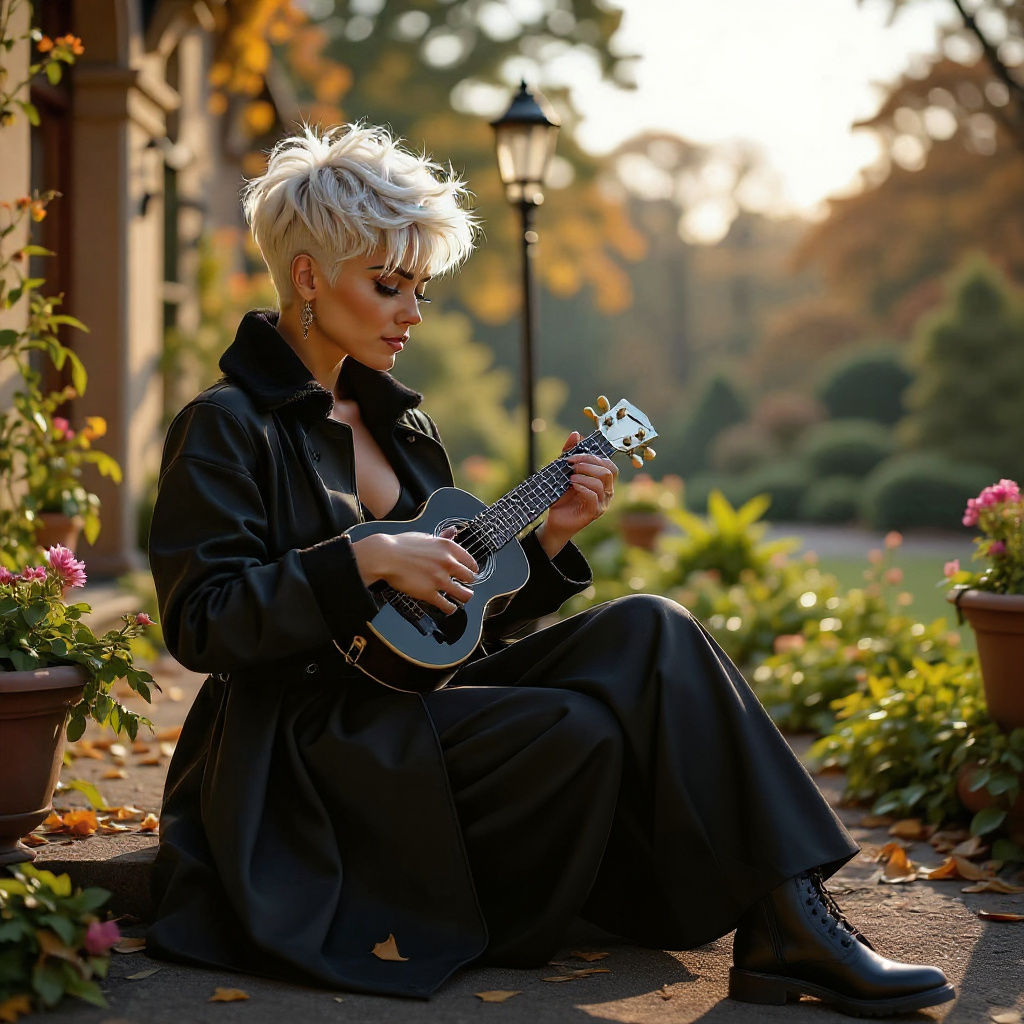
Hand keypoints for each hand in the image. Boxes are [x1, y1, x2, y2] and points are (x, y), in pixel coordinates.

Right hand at [352, 528, 478, 612]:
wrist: (385, 556)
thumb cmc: (401, 545)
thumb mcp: (425, 536)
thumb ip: (442, 538)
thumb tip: (452, 532)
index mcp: (448, 547)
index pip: (470, 562)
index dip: (471, 569)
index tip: (469, 572)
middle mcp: (448, 563)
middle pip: (470, 578)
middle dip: (468, 583)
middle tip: (463, 585)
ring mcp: (440, 579)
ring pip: (464, 594)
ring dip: (464, 597)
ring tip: (462, 598)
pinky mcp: (429, 593)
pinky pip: (447, 605)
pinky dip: (450, 608)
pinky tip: (449, 608)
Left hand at [538, 431, 617, 557]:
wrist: (555, 519)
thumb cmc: (562, 496)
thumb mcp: (564, 472)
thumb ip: (569, 453)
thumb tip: (576, 434)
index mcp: (603, 481)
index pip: (608, 464)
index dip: (592, 457)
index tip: (572, 456)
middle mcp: (607, 492)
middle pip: (608, 471)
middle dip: (589, 464)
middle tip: (571, 466)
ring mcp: (602, 503)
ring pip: (601, 482)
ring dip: (584, 476)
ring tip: (570, 477)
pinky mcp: (594, 512)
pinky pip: (594, 496)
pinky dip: (583, 487)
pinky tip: (573, 486)